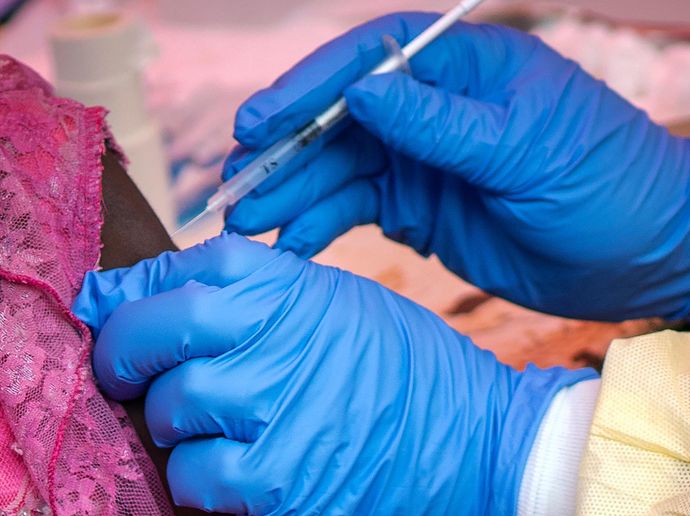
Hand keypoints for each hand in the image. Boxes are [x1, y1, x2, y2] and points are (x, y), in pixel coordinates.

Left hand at [73, 233, 596, 513]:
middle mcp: (278, 336)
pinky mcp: (282, 481)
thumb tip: (151, 297)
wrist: (479, 436)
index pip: (181, 269)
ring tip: (219, 426)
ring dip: (176, 423)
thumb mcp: (340, 302)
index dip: (132, 291)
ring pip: (169, 411)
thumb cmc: (409, 368)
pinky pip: (195, 477)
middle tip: (134, 374)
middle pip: (153, 335)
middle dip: (125, 355)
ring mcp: (277, 408)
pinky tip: (239, 467)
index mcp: (294, 286)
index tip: (111, 309)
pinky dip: (201, 476)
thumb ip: (256, 294)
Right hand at [223, 13, 689, 321]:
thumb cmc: (608, 183)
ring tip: (248, 225)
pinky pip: (358, 211)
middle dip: (287, 152)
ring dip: (293, 193)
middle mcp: (435, 108)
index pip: (371, 60)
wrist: (650, 253)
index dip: (308, 88)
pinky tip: (292, 244)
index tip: (258, 123)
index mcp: (465, 69)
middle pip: (341, 118)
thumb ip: (442, 123)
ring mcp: (425, 162)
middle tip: (237, 188)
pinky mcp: (422, 211)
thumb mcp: (527, 149)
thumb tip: (362, 91)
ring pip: (340, 169)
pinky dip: (322, 225)